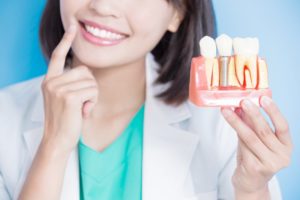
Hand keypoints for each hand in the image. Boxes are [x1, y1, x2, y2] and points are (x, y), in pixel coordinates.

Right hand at [41, 23, 97, 152]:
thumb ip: (71, 83)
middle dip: (90, 86)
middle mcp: (52, 82)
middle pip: (85, 71)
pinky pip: (93, 91)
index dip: (66, 41)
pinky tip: (84, 112)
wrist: (57, 141)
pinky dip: (93, 102)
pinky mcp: (69, 97)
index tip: (72, 28)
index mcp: (50, 81)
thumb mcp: (64, 99)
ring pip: (91, 82)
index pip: (57, 56)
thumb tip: (87, 72)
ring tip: (82, 108)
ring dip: (92, 96)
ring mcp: (58, 88)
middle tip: (83, 103)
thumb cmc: (65, 121)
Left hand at [221, 96, 292, 197]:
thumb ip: (250, 124)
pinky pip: (242, 146)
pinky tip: (229, 121)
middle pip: (264, 131)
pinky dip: (235, 133)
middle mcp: (282, 156)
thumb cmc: (254, 158)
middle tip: (242, 101)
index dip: (273, 111)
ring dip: (236, 121)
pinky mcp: (256, 168)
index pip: (283, 126)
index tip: (263, 98)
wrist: (250, 182)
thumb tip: (241, 105)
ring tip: (227, 110)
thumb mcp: (255, 139)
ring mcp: (270, 164)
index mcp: (286, 146)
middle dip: (252, 114)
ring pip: (250, 137)